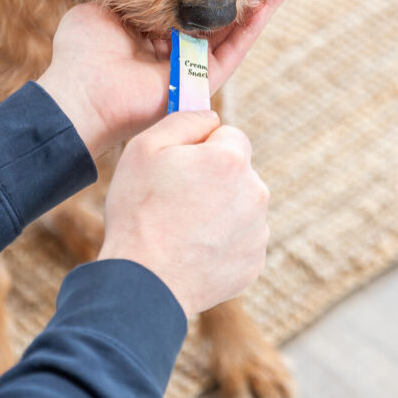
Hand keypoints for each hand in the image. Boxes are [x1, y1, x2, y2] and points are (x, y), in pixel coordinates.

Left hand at [37, 0, 293, 157]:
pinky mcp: (203, 81)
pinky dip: (256, 22)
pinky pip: (235, 49)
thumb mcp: (101, 11)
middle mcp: (176, 51)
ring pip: (236, 30)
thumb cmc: (81, 55)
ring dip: (263, 1)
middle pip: (222, 16)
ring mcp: (192, 67)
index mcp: (152, 35)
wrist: (80, 94)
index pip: (192, 5)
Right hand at [98, 110, 269, 317]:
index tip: (179, 167)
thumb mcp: (145, 148)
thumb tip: (210, 116)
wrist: (145, 282)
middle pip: (237, 172)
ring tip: (181, 228)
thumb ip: (184, 120)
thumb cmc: (139, 212)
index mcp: (232, 160)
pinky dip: (221, 242)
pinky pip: (240, 239)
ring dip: (218, 210)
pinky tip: (192, 250)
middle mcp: (256, 193)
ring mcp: (258, 231)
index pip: (229, 135)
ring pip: (239, 206)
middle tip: (176, 200)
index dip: (201, 147)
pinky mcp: (254, 262)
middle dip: (213, 179)